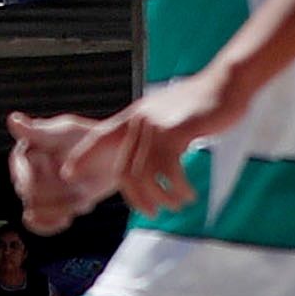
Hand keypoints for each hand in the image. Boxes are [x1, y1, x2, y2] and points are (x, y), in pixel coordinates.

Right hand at [4, 110, 114, 231]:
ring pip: (38, 213)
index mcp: (24, 156)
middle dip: (59, 194)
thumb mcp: (64, 132)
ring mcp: (37, 195)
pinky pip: (42, 226)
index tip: (63, 174)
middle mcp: (26, 175)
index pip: (23, 177)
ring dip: (63, 207)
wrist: (110, 159)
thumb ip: (37, 131)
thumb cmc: (87, 140)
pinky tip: (68, 217)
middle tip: (80, 185)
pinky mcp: (49, 210)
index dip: (44, 181)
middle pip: (32, 197)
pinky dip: (53, 224)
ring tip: (81, 195)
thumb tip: (13, 120)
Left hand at [10, 72, 226, 230]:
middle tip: (151, 212)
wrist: (226, 84)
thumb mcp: (166, 115)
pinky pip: (169, 173)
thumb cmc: (200, 104)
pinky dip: (178, 190)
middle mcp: (140, 121)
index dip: (83, 156)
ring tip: (176, 204)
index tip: (68, 173)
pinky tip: (188, 194)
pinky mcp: (176, 131)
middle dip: (136, 199)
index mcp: (134, 117)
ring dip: (161, 198)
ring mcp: (156, 126)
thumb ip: (151, 134)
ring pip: (144, 176)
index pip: (99, 137)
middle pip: (124, 171)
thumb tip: (146, 162)